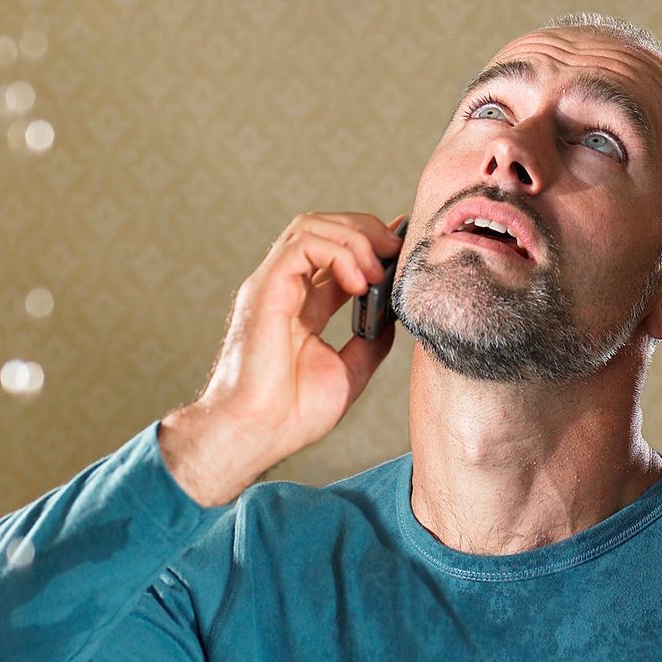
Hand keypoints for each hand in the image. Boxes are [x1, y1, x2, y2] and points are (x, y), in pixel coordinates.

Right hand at [159, 211, 403, 505]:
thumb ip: (370, 342)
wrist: (258, 434)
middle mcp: (285, 288)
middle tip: (396, 250)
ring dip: (353, 238)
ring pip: (310, 227)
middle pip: (323, 229)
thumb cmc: (291, 415)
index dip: (370, 242)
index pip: (335, 254)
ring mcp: (272, 285)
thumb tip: (394, 317)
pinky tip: (358, 282)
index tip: (403, 246)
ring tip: (378, 269)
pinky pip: (301, 245)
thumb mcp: (348, 372)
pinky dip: (337, 253)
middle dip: (366, 231)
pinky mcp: (264, 288)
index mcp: (303, 306)